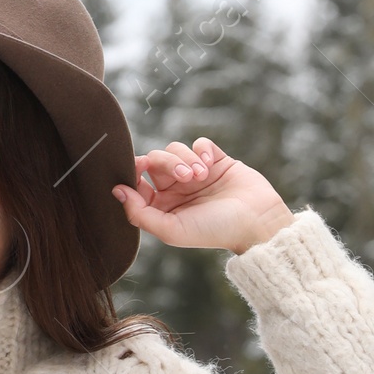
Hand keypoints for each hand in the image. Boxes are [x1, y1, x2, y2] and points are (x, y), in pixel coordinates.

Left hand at [113, 138, 295, 255]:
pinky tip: (211, 164)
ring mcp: (196, 173)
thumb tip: (116, 191)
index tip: (141, 168)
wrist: (257, 223)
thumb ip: (140, 213)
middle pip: (155, 159)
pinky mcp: (216, 161)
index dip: (134, 170)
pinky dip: (202, 150)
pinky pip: (199, 143)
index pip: (136, 180)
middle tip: (186, 177)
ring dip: (186, 158)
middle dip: (167, 163)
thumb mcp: (172, 229)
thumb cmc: (215, 231)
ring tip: (202, 175)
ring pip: (175, 149)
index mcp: (162, 205)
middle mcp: (176, 189)